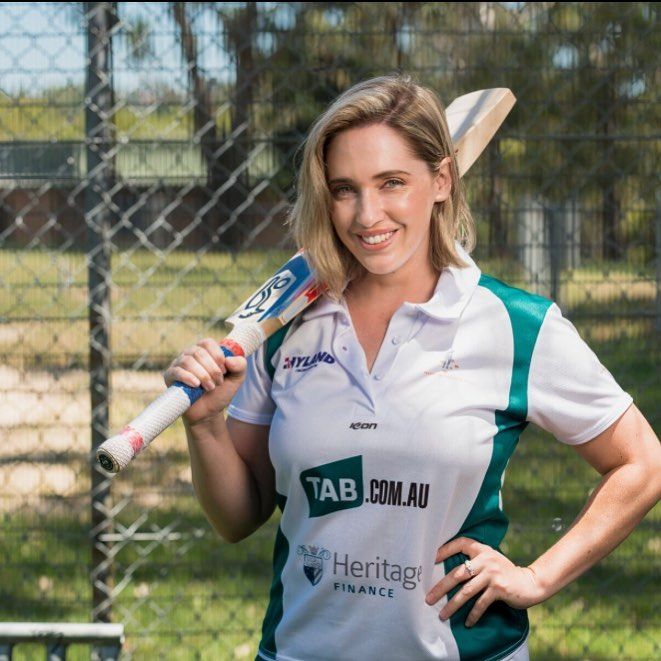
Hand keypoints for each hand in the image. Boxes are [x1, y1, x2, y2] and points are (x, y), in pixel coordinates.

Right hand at [163, 338, 246, 424]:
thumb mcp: (236, 379)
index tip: (224, 371)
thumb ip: (240, 366)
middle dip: (211, 369)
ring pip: (188, 361)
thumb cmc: (220, 392)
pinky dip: (187, 377)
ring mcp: (178, 364)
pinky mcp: (170, 377)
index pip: (207, 343)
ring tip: (210, 388)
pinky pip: (176, 371)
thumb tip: (229, 360)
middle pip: (198, 352)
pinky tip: (196, 385)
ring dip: (202, 375)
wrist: (208, 412)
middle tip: (218, 383)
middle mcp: (190, 354)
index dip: (217, 356)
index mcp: (204, 350)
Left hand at [425, 537, 545, 627]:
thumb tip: (451, 573)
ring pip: (466, 591)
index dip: (446, 549)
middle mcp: (486, 560)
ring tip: (442, 614)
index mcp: (482, 550)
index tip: (432, 559)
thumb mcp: (491, 561)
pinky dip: (473, 615)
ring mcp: (492, 574)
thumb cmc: (506, 573)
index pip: (461, 543)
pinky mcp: (499, 589)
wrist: (531, 583)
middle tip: (429, 598)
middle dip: (441, 587)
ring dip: (452, 605)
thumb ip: (476, 562)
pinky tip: (467, 623)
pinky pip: (481, 603)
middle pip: (458, 573)